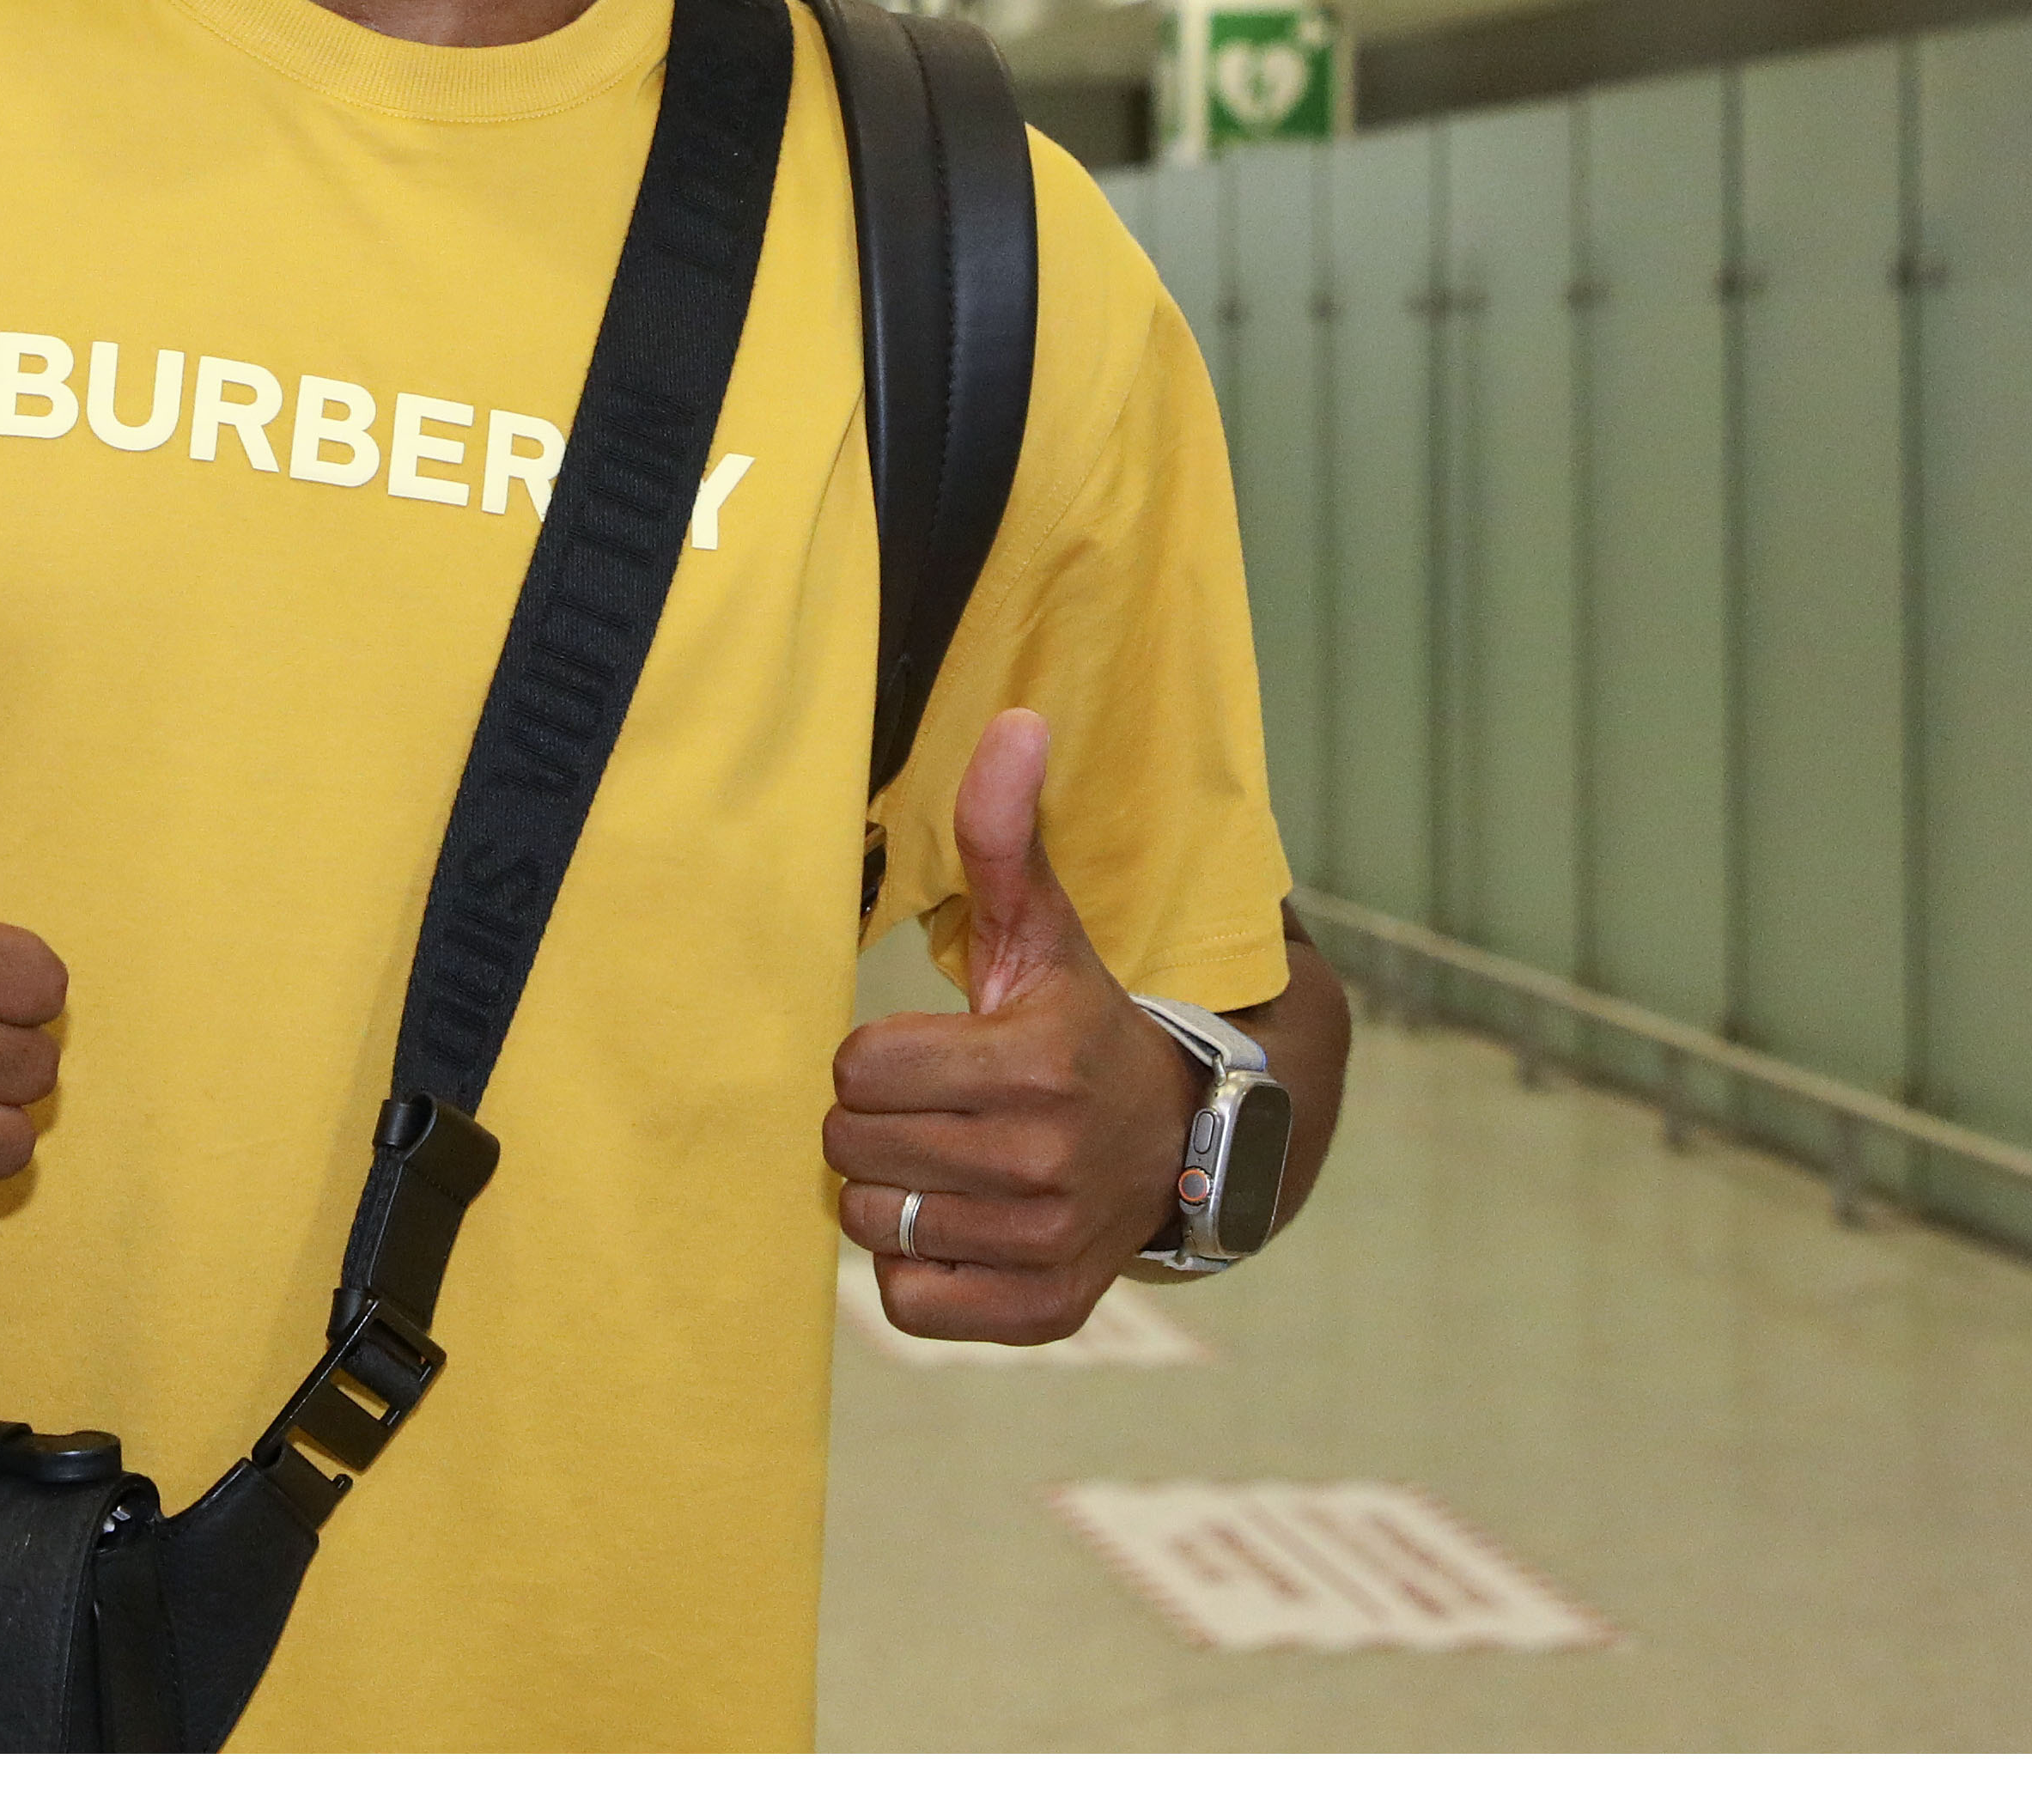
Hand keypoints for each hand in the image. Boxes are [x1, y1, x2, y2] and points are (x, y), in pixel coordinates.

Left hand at [825, 709, 1200, 1342]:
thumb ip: (1004, 835)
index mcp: (1038, 1061)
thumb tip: (1015, 720)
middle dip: (875, 1123)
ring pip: (872, 1223)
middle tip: (936, 1108)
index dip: (878, 1056)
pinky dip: (918, 1269)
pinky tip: (966, 1224)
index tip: (933, 1052)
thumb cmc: (1078, 1026)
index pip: (860, 1067)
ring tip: (951, 1162)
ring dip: (891, 1194)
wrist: (1180, 1146)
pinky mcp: (1041, 1311)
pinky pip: (906, 1302)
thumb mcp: (1044, 931)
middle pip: (851, 1147)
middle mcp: (1047, 1160)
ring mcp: (1046, 1243)